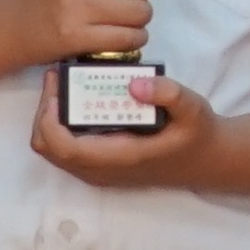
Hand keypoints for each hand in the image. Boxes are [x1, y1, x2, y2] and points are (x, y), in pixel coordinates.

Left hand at [30, 66, 230, 188]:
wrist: (206, 161)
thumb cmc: (197, 134)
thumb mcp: (193, 108)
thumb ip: (168, 94)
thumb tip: (135, 84)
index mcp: (119, 157)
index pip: (64, 146)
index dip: (49, 118)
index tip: (57, 86)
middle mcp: (101, 170)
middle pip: (48, 148)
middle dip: (43, 112)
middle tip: (57, 78)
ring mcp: (97, 171)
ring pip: (52, 150)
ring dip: (49, 118)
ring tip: (63, 86)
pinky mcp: (98, 166)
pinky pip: (63, 149)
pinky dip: (59, 125)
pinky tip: (76, 100)